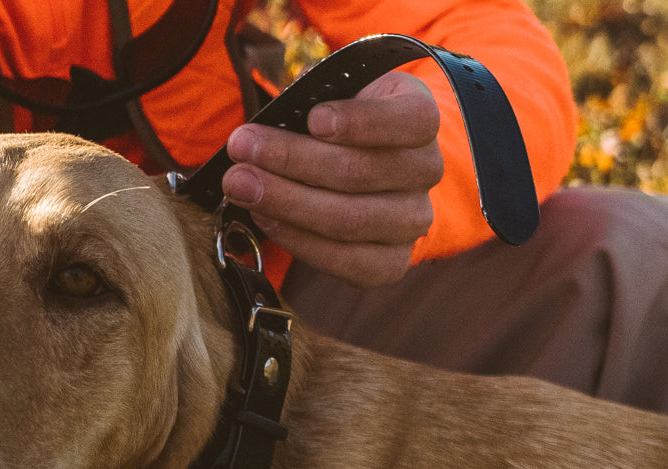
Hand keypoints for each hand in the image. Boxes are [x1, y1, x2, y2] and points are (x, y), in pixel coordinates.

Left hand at [222, 71, 442, 287]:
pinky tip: (266, 218)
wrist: (358, 162)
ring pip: (351, 219)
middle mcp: (427, 169)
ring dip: (286, 202)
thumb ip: (307, 104)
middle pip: (362, 172)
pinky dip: (299, 240)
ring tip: (241, 185)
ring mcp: (413, 219)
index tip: (313, 120)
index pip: (411, 120)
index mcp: (420, 117)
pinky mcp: (392, 261)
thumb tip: (262, 130)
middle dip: (292, 160)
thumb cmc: (336, 120)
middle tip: (242, 149)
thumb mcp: (331, 95)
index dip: (362, 122)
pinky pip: (349, 262)